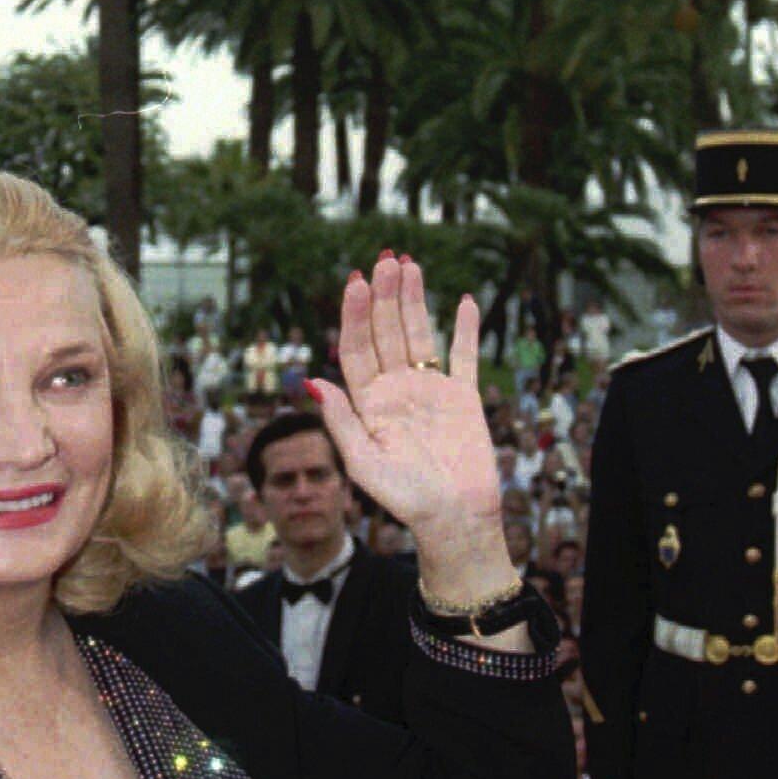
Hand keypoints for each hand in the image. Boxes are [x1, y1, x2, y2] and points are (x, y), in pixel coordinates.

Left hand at [310, 257, 505, 583]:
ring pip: (420, 335)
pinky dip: (466, 330)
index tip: (355, 283)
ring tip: (409, 265)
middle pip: (386, 333)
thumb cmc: (404, 500)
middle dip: (384, 297)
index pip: (357, 350)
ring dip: (414, 301)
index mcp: (368, 403)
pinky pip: (465, 357)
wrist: (453, 519)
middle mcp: (397, 391)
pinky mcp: (464, 398)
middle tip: (385, 259)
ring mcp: (431, 391)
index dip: (355, 316)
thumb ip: (339, 420)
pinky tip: (465, 302)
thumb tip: (311, 379)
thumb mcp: (362, 462)